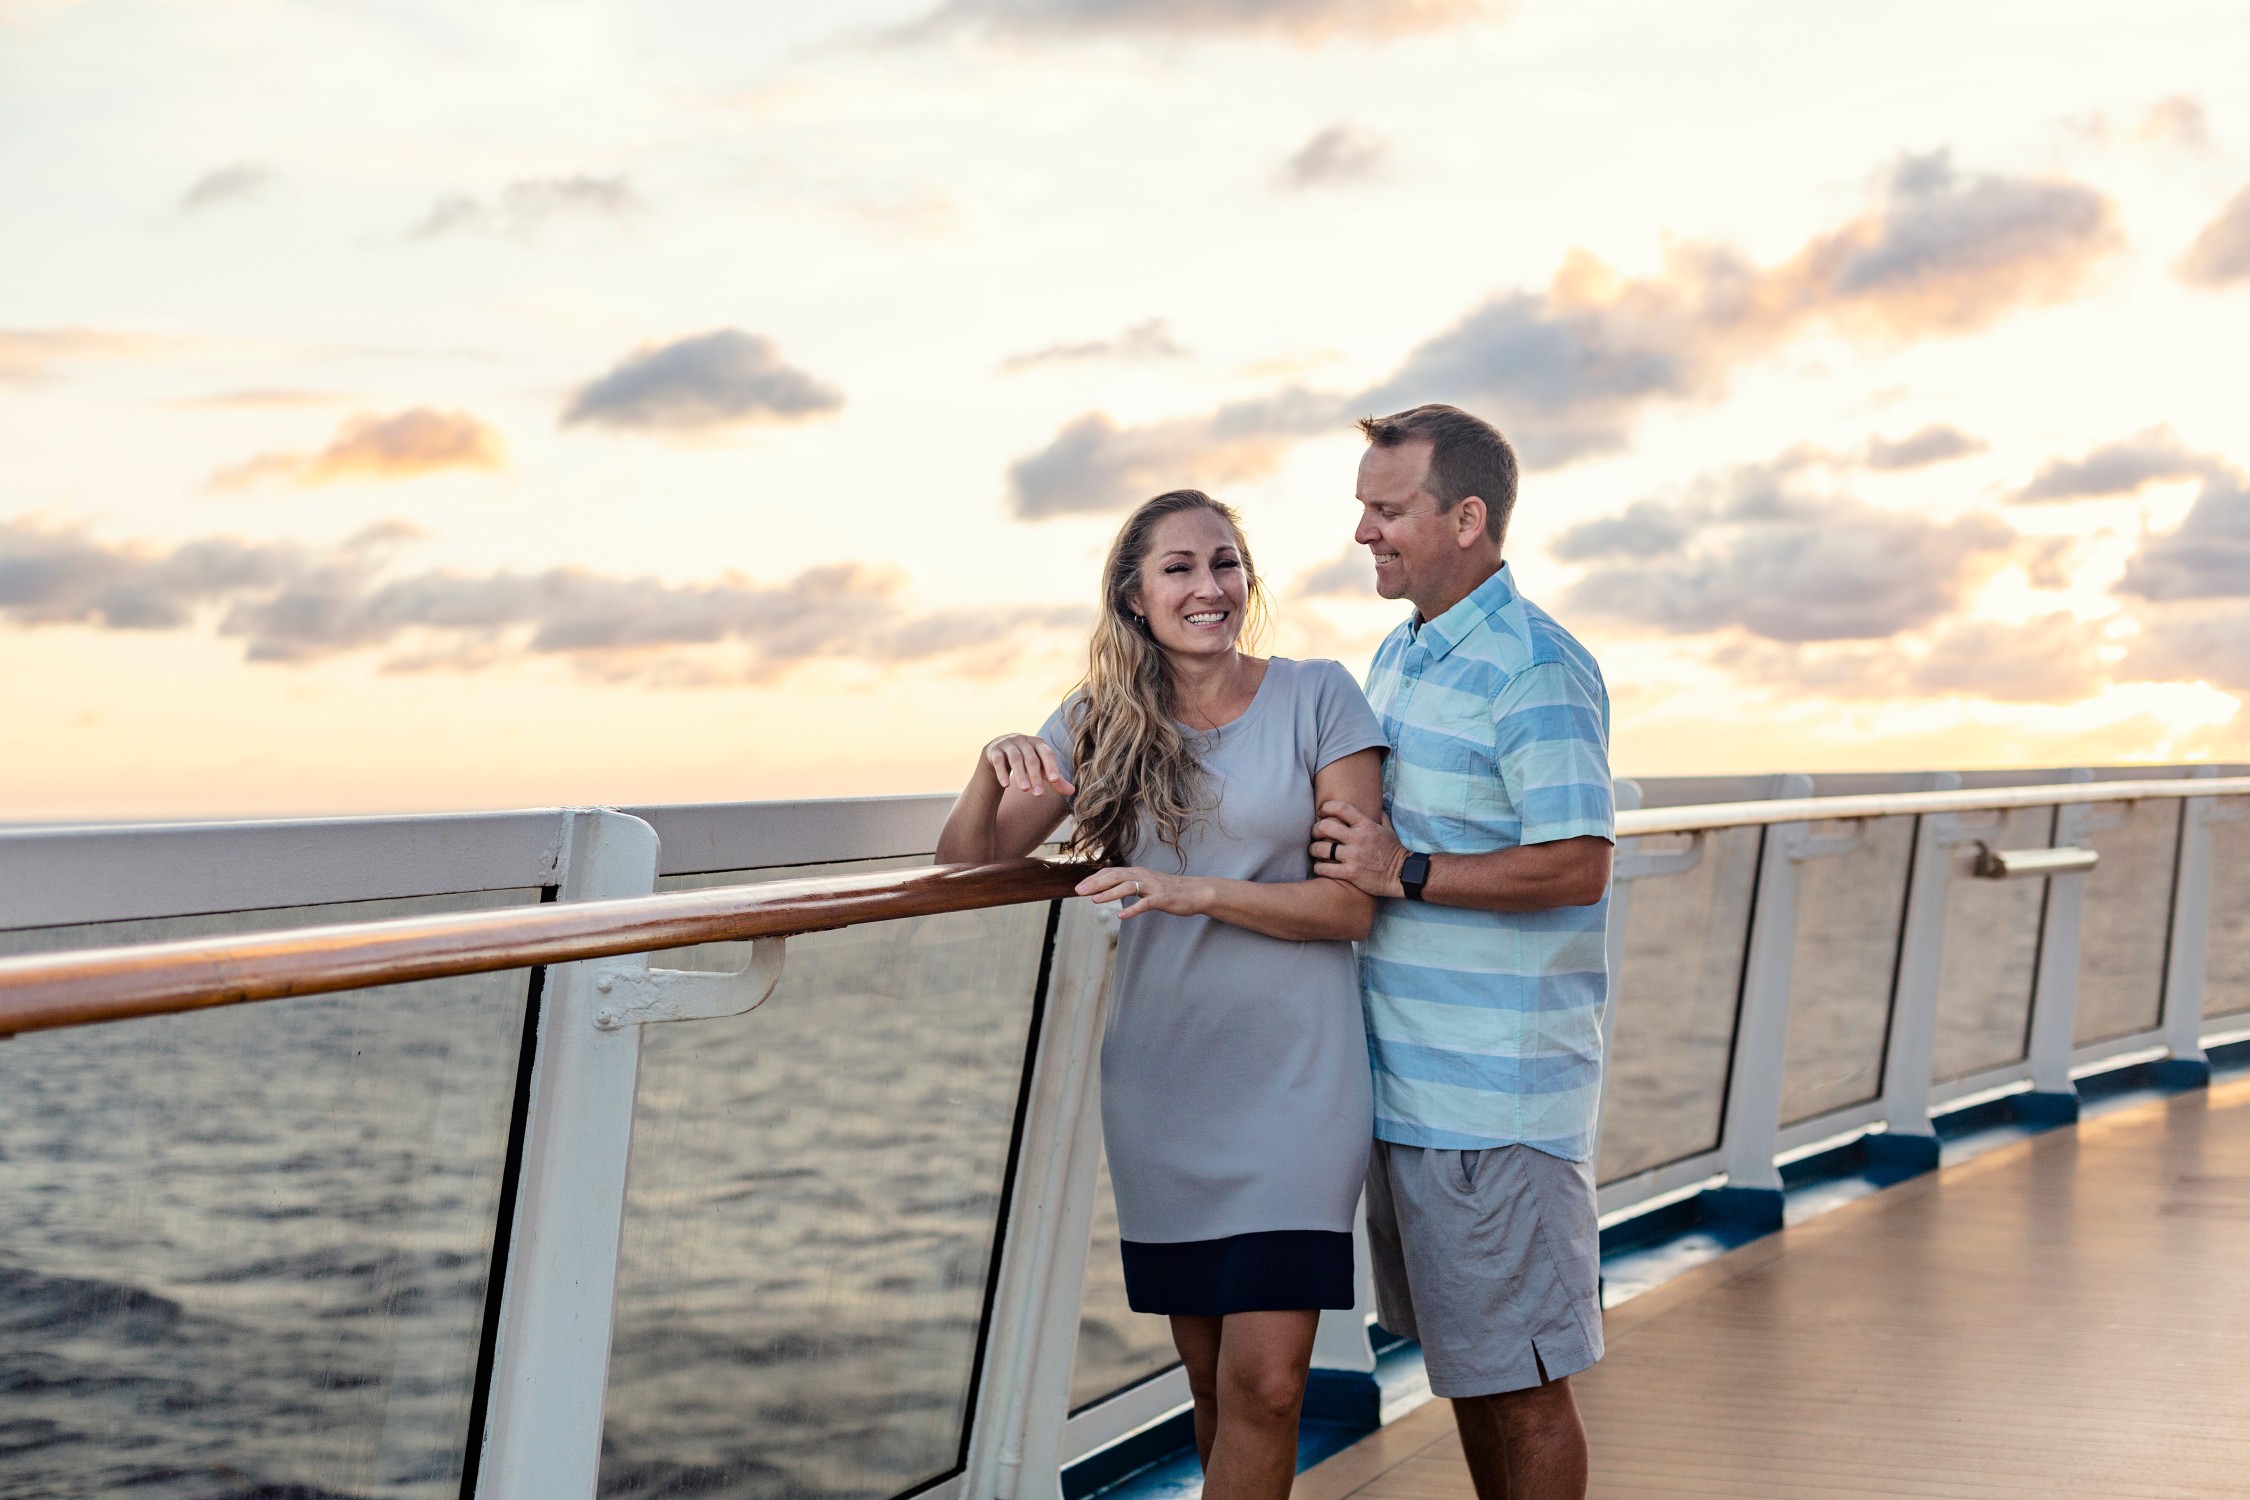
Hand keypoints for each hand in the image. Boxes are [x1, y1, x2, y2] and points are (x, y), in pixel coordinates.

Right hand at [984, 733, 1073, 797]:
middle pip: (1032, 759)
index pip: (1047, 754)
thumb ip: (1055, 779)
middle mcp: (1024, 740)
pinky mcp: (995, 750)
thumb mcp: (1041, 768)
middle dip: (1035, 777)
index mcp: (1039, 743)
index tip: (1054, 781)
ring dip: (1020, 775)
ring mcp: (1009, 744)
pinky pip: (998, 761)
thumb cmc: (1026, 760)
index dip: (1051, 767)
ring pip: (1016, 759)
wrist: (999, 751)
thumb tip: (1072, 791)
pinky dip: (1002, 773)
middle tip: (1039, 794)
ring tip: (1025, 790)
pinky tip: (1006, 785)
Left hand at [1075, 866, 1206, 919]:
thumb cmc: (1169, 890)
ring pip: (1128, 887)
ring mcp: (1153, 887)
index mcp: (1137, 873)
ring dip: (1110, 893)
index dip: (1094, 879)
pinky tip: (1121, 916)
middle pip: (1115, 876)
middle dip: (1095, 884)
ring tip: (1095, 900)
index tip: (1079, 886)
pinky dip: (1132, 910)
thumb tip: (1109, 888)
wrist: (1195, 892)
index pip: (1111, 872)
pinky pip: (1145, 904)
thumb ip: (1129, 884)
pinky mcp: (1162, 899)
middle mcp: (1143, 876)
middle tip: (1078, 891)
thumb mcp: (1146, 884)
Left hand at [1312, 800, 1406, 898]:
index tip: (1321, 812)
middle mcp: (1358, 839)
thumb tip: (1374, 805)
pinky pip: (1325, 869)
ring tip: (1314, 851)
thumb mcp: (1388, 829)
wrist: (1403, 874)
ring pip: (1321, 849)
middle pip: (1325, 827)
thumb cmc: (1394, 851)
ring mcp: (1353, 856)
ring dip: (1313, 849)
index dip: (1326, 807)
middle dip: (1315, 829)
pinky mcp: (1350, 873)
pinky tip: (1319, 867)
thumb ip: (1379, 816)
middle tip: (1315, 834)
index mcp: (1366, 825)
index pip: (1341, 808)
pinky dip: (1318, 868)